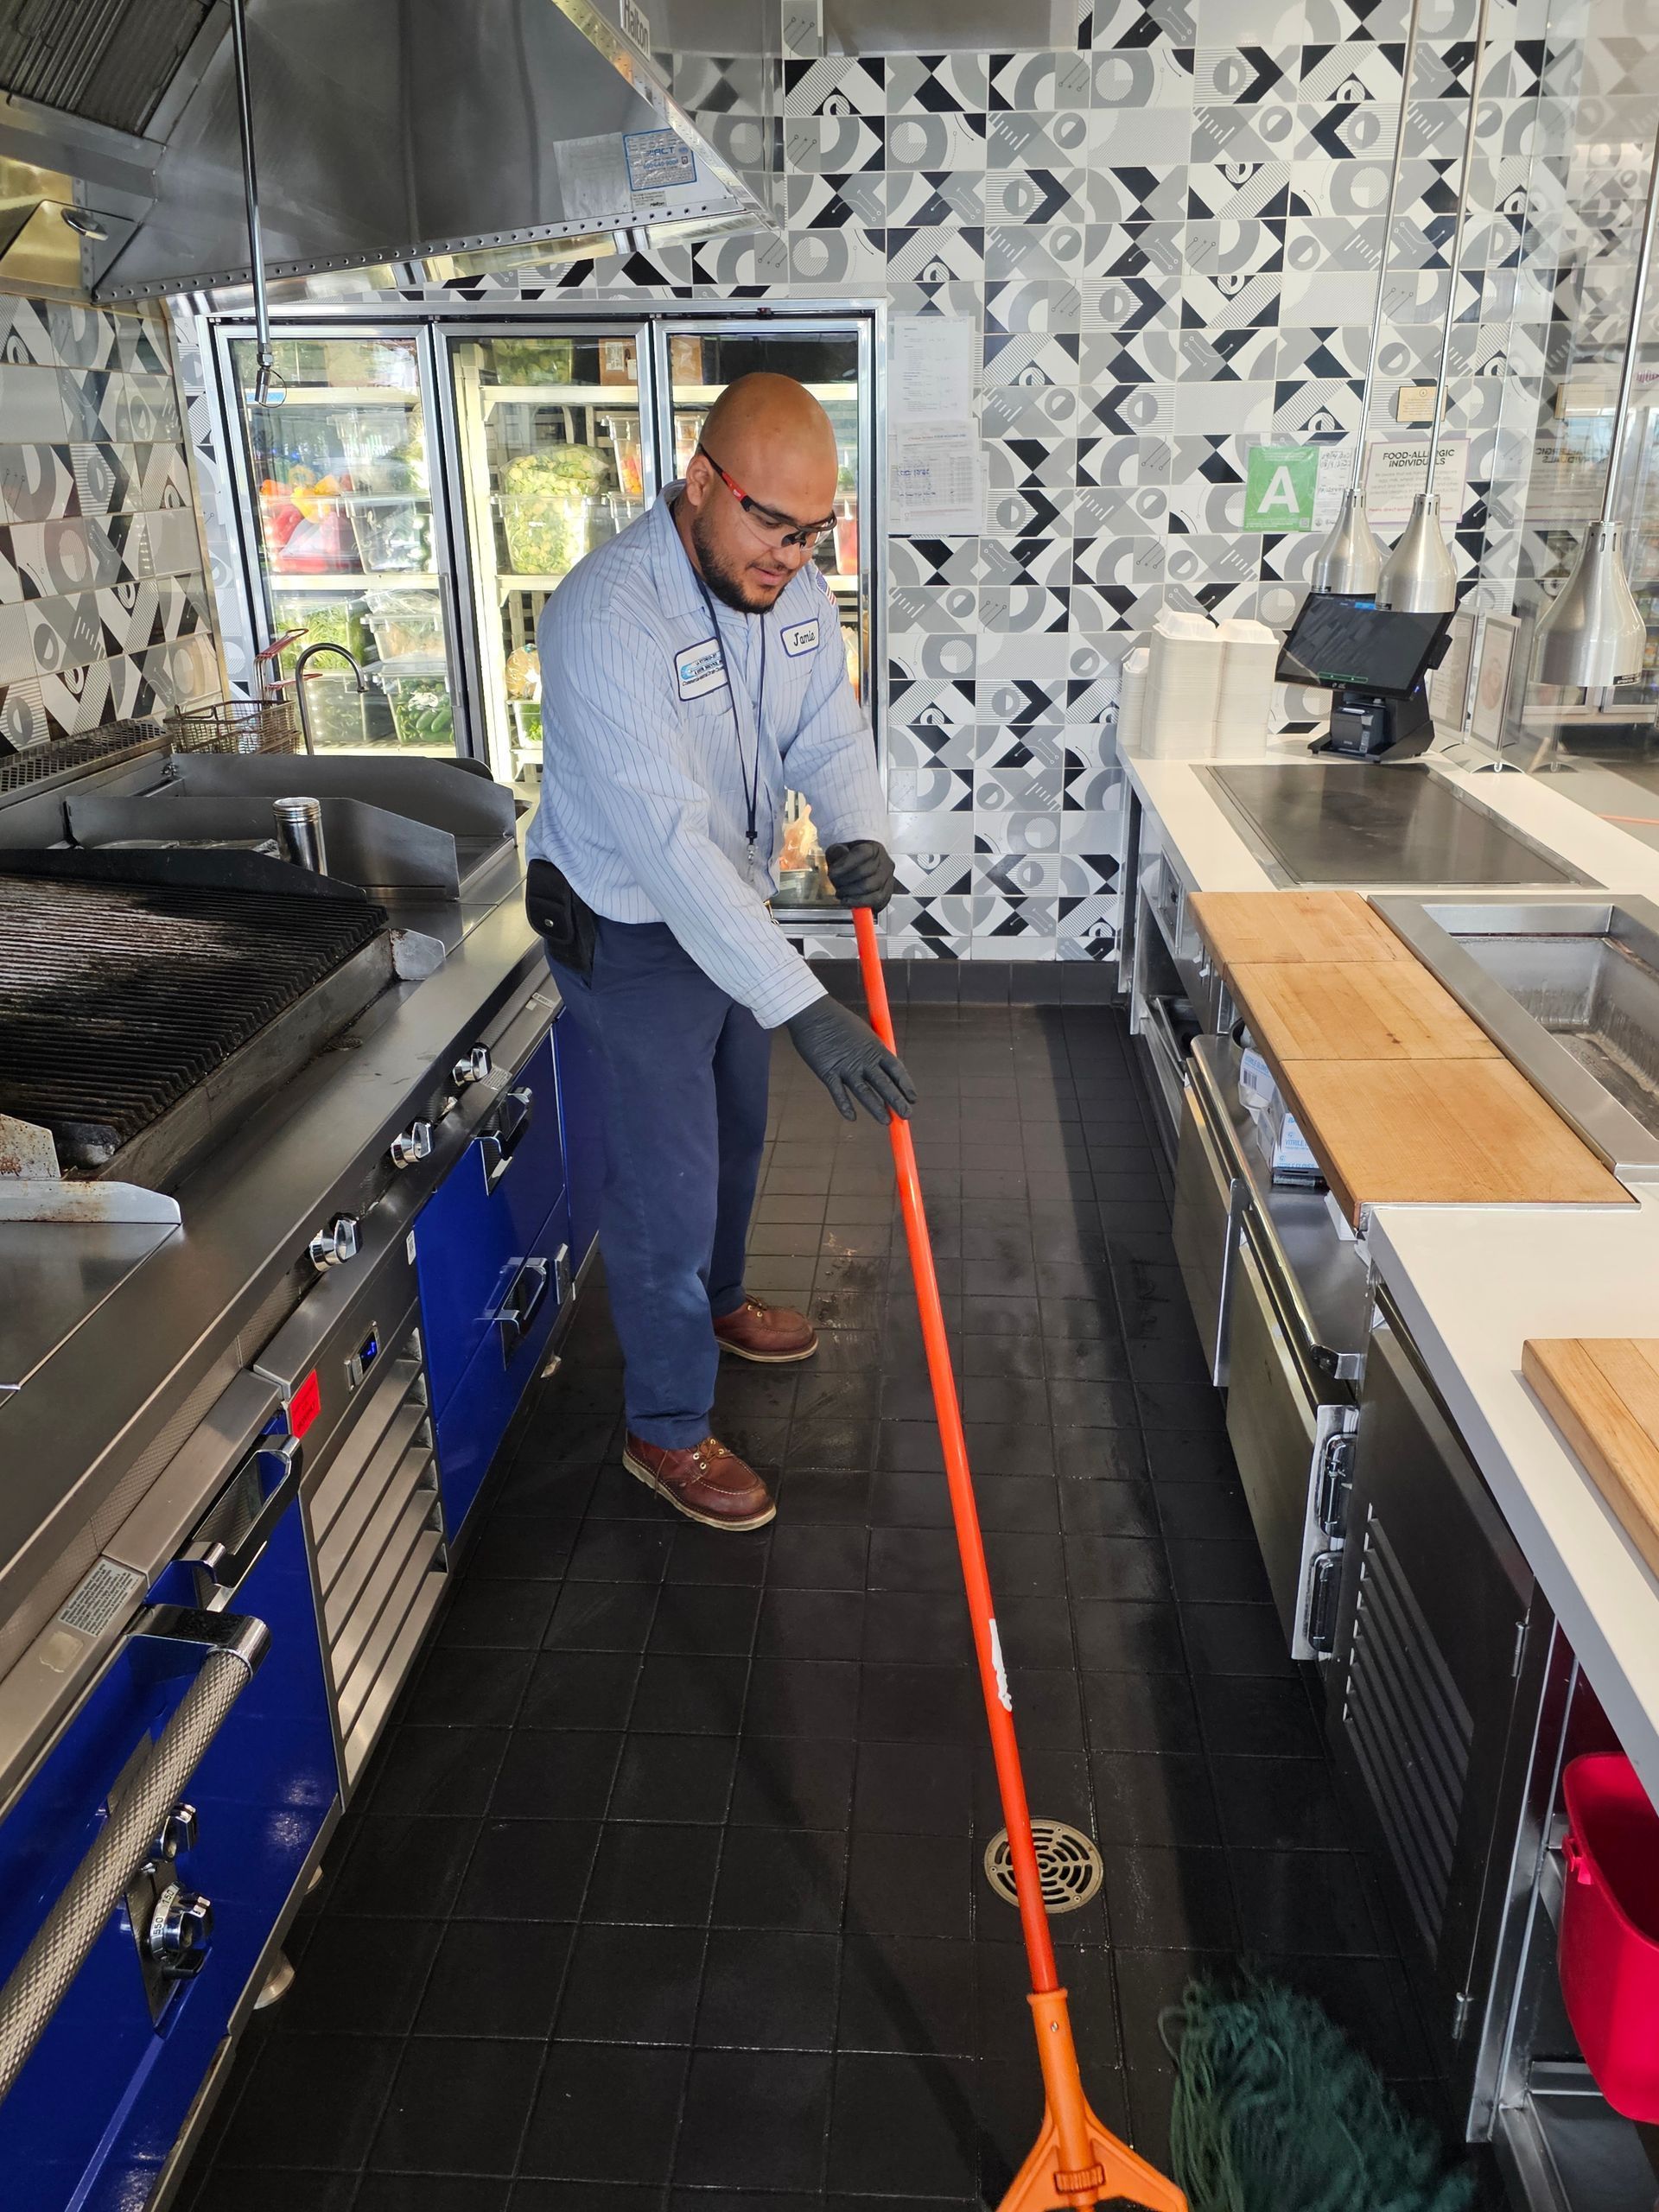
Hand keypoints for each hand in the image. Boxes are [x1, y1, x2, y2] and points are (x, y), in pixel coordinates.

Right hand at [786, 995, 916, 1122]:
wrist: (814, 1013)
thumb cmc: (838, 1021)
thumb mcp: (863, 1033)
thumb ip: (872, 1050)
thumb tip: (883, 1064)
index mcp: (875, 1048)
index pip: (897, 1070)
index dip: (906, 1086)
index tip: (913, 1099)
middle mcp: (864, 1059)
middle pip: (885, 1084)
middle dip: (897, 1101)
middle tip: (906, 1116)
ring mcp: (846, 1067)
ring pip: (865, 1092)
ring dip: (876, 1108)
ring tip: (885, 1121)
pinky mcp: (828, 1072)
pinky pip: (838, 1093)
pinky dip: (844, 1106)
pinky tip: (851, 1117)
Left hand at [824, 839, 895, 912]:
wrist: (861, 867)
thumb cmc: (850, 859)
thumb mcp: (839, 850)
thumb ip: (838, 851)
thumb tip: (841, 854)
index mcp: (873, 848)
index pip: (861, 853)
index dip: (844, 865)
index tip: (832, 873)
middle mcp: (884, 862)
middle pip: (864, 872)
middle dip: (845, 881)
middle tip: (836, 885)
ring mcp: (887, 878)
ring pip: (870, 888)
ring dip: (851, 894)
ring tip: (841, 894)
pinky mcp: (887, 893)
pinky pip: (877, 901)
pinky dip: (860, 903)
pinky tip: (850, 901)